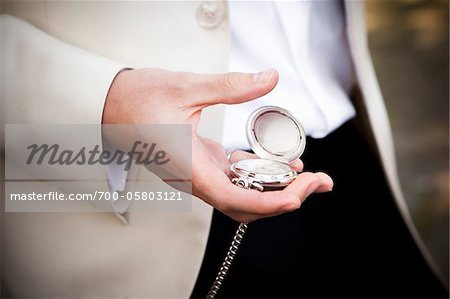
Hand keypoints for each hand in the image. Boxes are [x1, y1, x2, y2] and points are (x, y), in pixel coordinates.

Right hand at [103, 68, 332, 221]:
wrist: (111, 106)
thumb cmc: (138, 99)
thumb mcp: (186, 87)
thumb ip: (230, 86)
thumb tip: (270, 78)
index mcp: (189, 166)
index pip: (233, 198)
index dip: (269, 202)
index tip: (298, 194)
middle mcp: (195, 178)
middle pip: (245, 206)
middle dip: (284, 198)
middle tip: (318, 181)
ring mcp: (199, 174)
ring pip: (243, 197)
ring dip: (276, 190)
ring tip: (308, 174)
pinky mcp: (201, 165)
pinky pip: (235, 181)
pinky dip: (260, 176)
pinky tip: (278, 162)